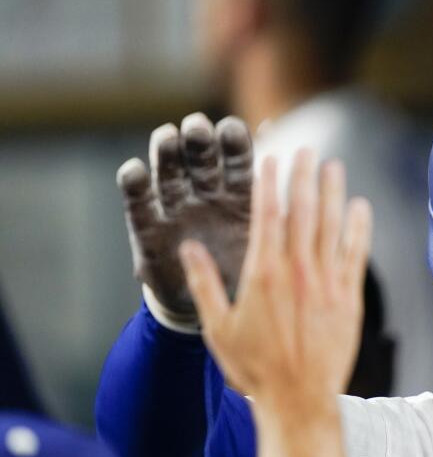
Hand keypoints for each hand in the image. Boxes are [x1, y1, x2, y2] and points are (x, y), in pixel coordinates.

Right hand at [118, 113, 253, 320]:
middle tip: (198, 127)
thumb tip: (276, 175)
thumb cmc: (250, 290)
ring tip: (166, 137)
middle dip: (200, 144)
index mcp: (243, 208)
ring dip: (167, 157)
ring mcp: (177, 220)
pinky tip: (132, 170)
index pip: (241, 169)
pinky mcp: (147, 241)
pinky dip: (134, 190)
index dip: (238, 148)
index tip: (235, 127)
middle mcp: (208, 206)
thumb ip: (272, 212)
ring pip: (170, 181)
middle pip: (202, 166)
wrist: (220, 329)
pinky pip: (138, 212)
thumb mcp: (272, 251)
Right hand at [178, 148, 371, 410]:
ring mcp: (327, 284)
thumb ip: (205, 284)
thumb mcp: (218, 328)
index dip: (270, 184)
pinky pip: (355, 254)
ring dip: (333, 193)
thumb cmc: (254, 368)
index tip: (272, 158)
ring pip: (332, 227)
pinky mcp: (349, 299)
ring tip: (334, 166)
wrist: (298, 400)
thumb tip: (189, 248)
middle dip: (305, 177)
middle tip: (307, 149)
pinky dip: (358, 228)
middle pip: (304, 212)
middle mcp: (298, 272)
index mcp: (264, 275)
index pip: (268, 216)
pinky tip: (360, 207)